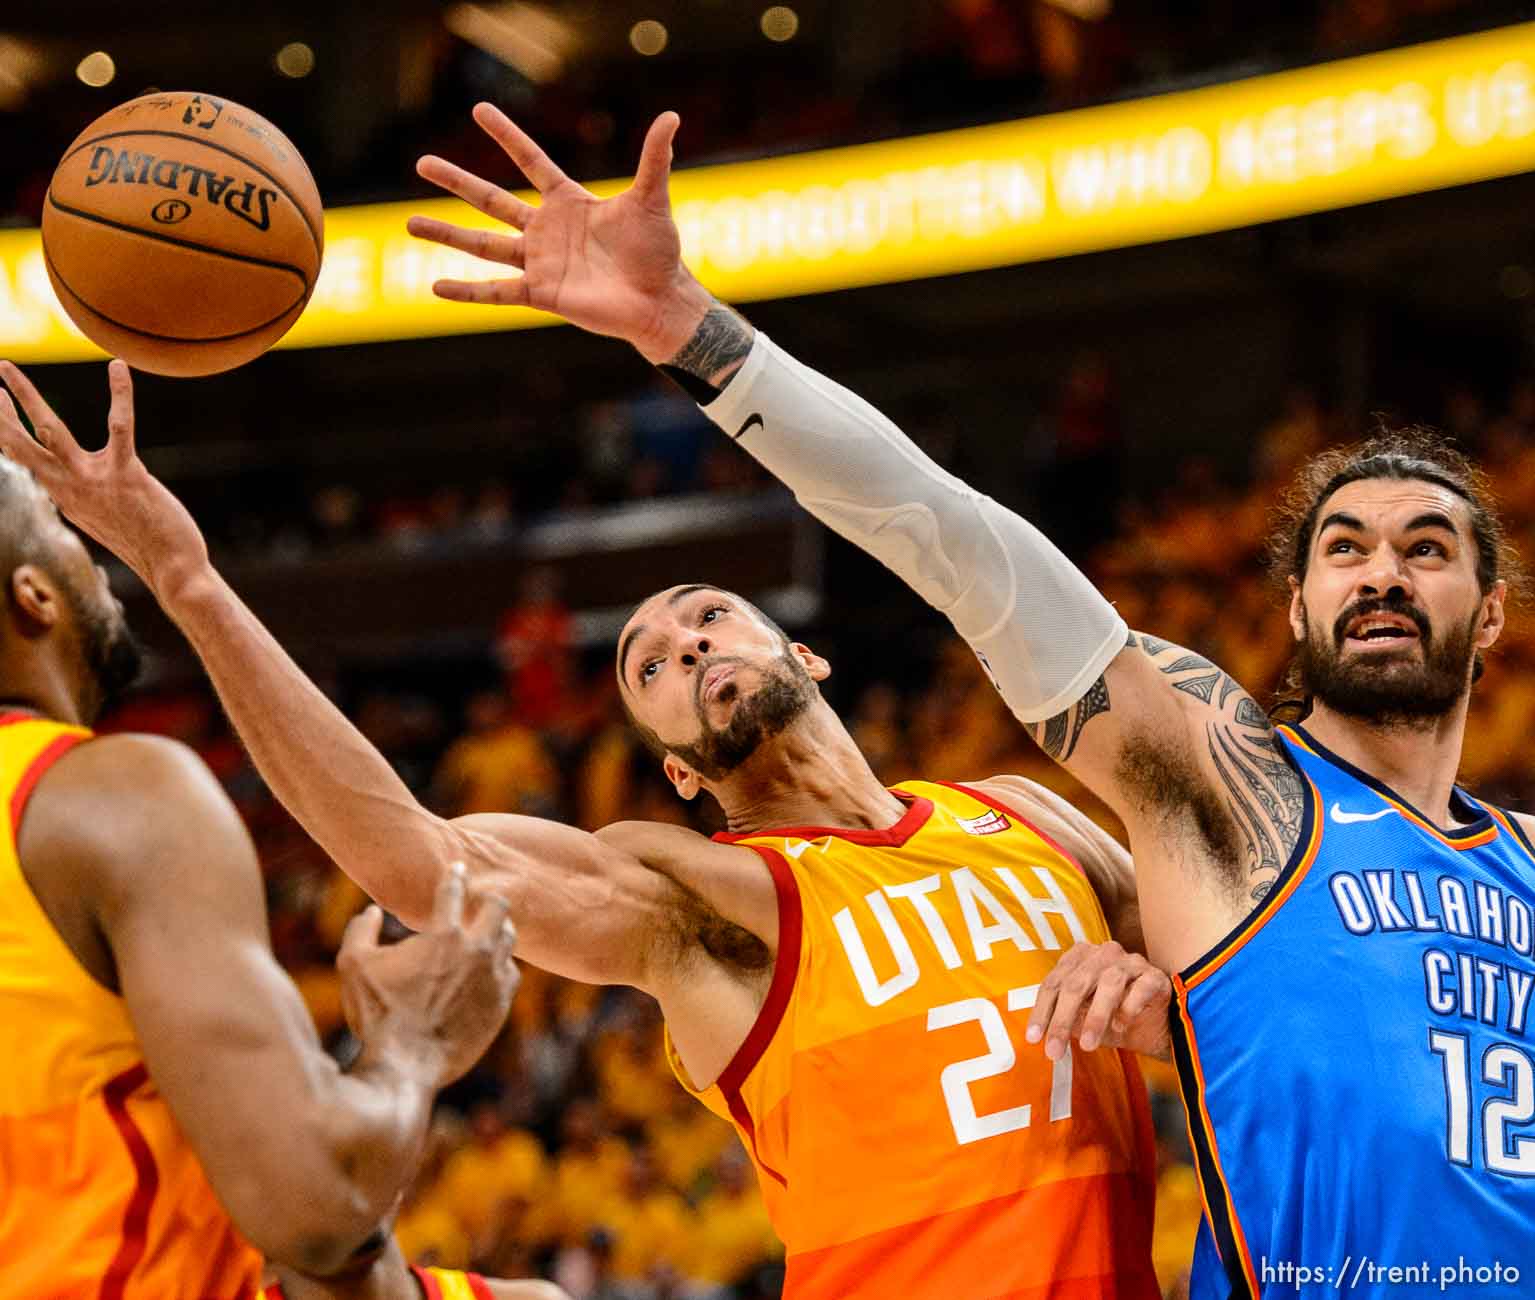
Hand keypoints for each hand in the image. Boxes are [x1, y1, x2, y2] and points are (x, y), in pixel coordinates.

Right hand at [0, 360, 209, 598]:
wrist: (172, 570)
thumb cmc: (147, 545)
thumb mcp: (103, 520)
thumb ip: (85, 499)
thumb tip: (70, 492)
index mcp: (64, 497)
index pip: (26, 460)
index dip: (8, 433)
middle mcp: (70, 489)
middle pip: (19, 446)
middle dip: (2, 412)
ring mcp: (94, 481)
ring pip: (48, 431)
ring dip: (26, 396)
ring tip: (6, 367)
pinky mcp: (127, 475)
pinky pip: (119, 426)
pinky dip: (120, 394)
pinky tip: (118, 367)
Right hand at [338, 862, 519, 1087]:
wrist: (404, 1066)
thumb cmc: (377, 1015)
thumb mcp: (353, 966)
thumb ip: (360, 931)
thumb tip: (371, 911)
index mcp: (443, 936)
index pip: (455, 890)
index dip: (455, 875)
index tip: (458, 868)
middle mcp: (476, 951)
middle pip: (499, 906)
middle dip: (488, 899)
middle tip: (480, 902)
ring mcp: (493, 978)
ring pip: (509, 938)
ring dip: (497, 931)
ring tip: (486, 932)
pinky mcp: (501, 1004)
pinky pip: (511, 974)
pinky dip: (501, 967)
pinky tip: (490, 969)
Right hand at [407, 104, 712, 361]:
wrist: (659, 301)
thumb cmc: (658, 253)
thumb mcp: (652, 200)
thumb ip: (654, 159)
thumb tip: (671, 117)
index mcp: (569, 203)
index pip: (531, 161)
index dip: (507, 136)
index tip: (479, 110)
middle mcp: (547, 230)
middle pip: (492, 200)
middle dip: (457, 181)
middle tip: (421, 162)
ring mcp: (540, 263)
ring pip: (484, 245)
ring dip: (447, 235)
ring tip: (410, 223)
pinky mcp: (541, 294)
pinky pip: (496, 292)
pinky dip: (467, 292)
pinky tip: (435, 286)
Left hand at [1024, 940, 1170, 1060]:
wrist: (1156, 1026)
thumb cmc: (1112, 1018)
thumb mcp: (1082, 1019)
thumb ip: (1064, 1018)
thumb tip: (1040, 1034)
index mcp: (1079, 957)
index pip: (1054, 983)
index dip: (1042, 1011)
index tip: (1034, 1039)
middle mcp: (1103, 954)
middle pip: (1076, 983)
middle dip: (1063, 1020)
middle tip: (1055, 1050)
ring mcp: (1131, 962)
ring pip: (1108, 983)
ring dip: (1095, 1017)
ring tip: (1088, 1045)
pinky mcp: (1155, 976)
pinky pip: (1141, 987)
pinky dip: (1129, 1007)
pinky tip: (1121, 1026)